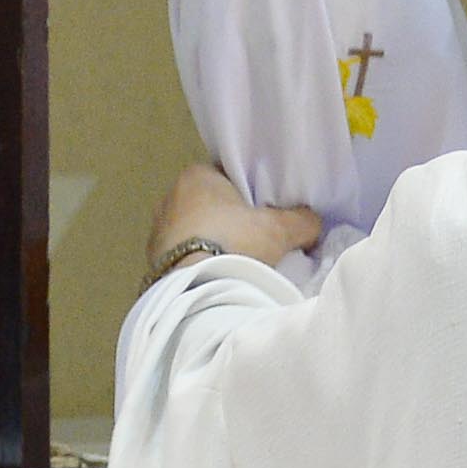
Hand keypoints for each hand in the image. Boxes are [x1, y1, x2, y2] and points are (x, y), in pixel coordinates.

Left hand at [147, 164, 322, 271]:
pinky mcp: (154, 263)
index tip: (269, 209)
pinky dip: (203, 264)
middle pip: (212, 204)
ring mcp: (158, 232)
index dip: (252, 191)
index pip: (228, 175)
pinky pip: (187, 258)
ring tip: (243, 262)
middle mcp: (171, 198)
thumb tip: (312, 221)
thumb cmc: (236, 242)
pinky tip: (222, 277)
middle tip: (261, 237)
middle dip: (233, 219)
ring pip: (198, 232)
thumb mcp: (282, 229)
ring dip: (217, 243)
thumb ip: (302, 219)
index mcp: (196, 176)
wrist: (197, 291)